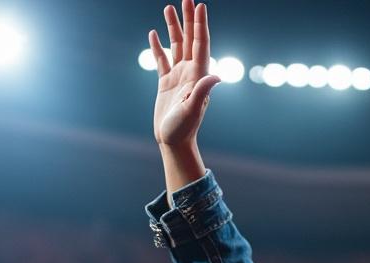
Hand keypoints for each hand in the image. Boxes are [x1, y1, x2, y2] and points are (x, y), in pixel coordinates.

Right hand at [150, 0, 218, 147]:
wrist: (173, 142)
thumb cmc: (183, 129)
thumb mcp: (192, 110)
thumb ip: (202, 91)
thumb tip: (215, 76)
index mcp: (198, 75)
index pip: (201, 44)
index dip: (201, 24)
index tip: (200, 5)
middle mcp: (190, 72)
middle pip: (190, 39)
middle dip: (188, 18)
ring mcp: (178, 76)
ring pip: (176, 45)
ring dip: (173, 27)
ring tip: (168, 7)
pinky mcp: (165, 82)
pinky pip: (162, 59)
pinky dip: (158, 46)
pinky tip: (153, 33)